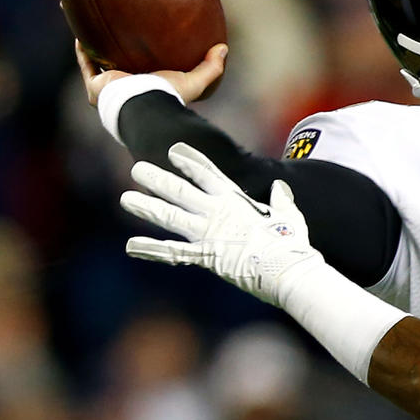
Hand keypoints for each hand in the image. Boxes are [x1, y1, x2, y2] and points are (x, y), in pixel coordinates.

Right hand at [76, 40, 227, 106]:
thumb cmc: (170, 96)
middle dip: (113, 49)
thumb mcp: (195, 81)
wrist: (147, 105)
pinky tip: (82, 29)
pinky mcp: (96, 87)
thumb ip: (211, 67)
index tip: (143, 40)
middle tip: (113, 28)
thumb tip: (224, 47)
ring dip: (93, 44)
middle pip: (118, 64)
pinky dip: (82, 47)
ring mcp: (109, 90)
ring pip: (98, 61)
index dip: (141, 57)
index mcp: (148, 89)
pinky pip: (86, 62)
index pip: (144, 71)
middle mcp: (127, 91)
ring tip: (92, 24)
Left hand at [120, 142, 323, 306]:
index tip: (174, 150)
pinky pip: (173, 253)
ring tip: (126, 198)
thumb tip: (281, 186)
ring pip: (170, 216)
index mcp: (236, 201)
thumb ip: (281, 200)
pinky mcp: (207, 256)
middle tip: (137, 168)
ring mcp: (210, 234)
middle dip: (157, 179)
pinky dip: (152, 250)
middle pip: (180, 191)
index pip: (208, 173)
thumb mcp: (290, 216)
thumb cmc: (293, 245)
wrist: (289, 270)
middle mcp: (218, 212)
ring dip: (147, 207)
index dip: (190, 160)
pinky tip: (131, 246)